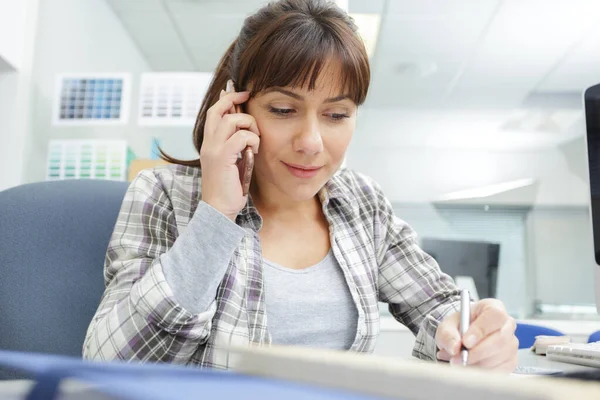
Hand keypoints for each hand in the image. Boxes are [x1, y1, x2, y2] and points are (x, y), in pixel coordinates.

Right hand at [200, 89, 259, 220]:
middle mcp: (208, 143)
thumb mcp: (232, 161)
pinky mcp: (222, 158)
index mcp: (209, 142)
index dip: (226, 100)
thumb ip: (235, 145)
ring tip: (256, 139)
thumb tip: (246, 129)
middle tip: (248, 95)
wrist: (219, 209)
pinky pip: (241, 137)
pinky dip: (252, 139)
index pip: (214, 112)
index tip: (241, 94)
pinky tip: (255, 150)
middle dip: (234, 99)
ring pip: (232, 121)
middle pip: (218, 109)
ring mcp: (213, 149)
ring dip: (249, 125)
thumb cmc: (229, 187)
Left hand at [435, 298, 517, 371]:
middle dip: (477, 352)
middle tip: (458, 358)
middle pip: (501, 339)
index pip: (494, 316)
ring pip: (500, 356)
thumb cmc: (459, 327)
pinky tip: (471, 366)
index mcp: (493, 307)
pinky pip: (501, 369)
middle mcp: (507, 324)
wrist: (463, 338)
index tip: (465, 342)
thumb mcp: (448, 325)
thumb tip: (454, 347)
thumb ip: (448, 334)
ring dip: (477, 363)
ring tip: (459, 362)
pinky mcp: (511, 360)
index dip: (481, 330)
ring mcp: (511, 343)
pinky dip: (484, 372)